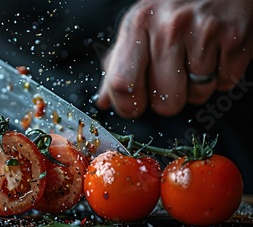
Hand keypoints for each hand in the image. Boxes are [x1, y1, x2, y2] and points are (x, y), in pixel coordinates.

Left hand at [97, 0, 252, 117]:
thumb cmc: (174, 5)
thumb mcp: (139, 26)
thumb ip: (118, 65)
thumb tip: (102, 101)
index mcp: (137, 25)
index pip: (122, 84)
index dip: (128, 106)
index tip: (134, 106)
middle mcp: (168, 28)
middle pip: (164, 102)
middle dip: (168, 99)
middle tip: (171, 78)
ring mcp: (203, 32)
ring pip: (197, 96)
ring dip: (197, 86)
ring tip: (195, 59)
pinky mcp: (234, 38)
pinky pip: (224, 83)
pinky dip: (222, 75)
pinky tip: (215, 53)